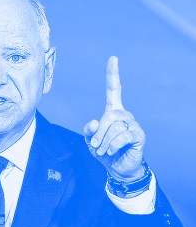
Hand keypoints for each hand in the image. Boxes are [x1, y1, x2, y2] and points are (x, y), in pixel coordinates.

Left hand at [83, 56, 145, 180]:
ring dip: (104, 142)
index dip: (112, 75)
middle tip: (96, 146)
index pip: (114, 90)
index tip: (113, 58)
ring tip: (106, 150)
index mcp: (113, 111)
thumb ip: (89, 130)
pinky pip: (122, 136)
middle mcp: (125, 114)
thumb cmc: (104, 151)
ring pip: (114, 127)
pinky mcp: (138, 135)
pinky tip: (113, 151)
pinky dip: (112, 146)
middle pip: (108, 116)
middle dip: (98, 133)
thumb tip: (95, 122)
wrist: (117, 168)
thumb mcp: (90, 140)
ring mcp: (133, 124)